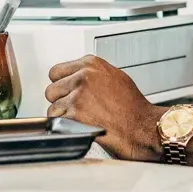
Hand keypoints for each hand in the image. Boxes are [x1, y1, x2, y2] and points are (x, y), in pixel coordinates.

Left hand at [45, 56, 164, 160]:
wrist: (141, 127)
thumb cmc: (133, 107)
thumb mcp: (115, 77)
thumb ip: (93, 74)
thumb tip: (77, 77)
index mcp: (91, 64)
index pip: (56, 72)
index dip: (62, 85)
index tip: (67, 92)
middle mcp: (83, 77)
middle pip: (51, 89)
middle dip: (60, 101)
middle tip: (76, 108)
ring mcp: (78, 95)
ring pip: (52, 107)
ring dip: (63, 116)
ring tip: (81, 118)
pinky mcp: (74, 114)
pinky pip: (56, 122)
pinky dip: (65, 127)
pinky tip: (81, 126)